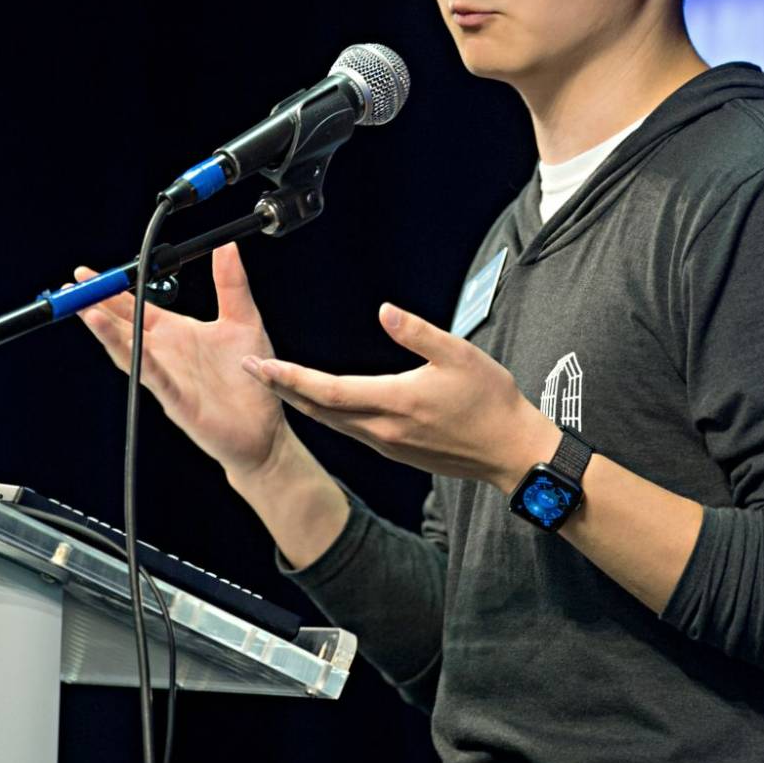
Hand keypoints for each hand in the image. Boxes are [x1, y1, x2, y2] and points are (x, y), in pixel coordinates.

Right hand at [72, 243, 293, 486]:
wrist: (264, 430)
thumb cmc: (250, 379)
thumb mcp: (244, 321)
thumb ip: (231, 284)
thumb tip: (227, 246)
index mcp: (176, 333)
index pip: (136, 307)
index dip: (113, 290)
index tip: (86, 273)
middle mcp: (165, 353)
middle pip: (123, 326)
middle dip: (96, 307)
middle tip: (71, 289)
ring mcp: (167, 377)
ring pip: (130, 350)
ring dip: (107, 332)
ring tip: (86, 311)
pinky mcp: (178, 401)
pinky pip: (153, 376)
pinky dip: (137, 360)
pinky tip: (123, 345)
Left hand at [242, 303, 562, 493]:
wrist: (511, 451)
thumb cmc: (491, 403)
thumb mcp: (460, 356)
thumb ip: (418, 332)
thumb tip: (384, 310)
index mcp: (395, 402)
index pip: (328, 390)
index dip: (290, 377)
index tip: (261, 364)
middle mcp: (383, 429)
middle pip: (319, 410)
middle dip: (283, 389)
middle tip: (252, 371)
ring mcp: (388, 444)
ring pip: (332, 423)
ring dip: (302, 402)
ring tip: (278, 383)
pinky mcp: (397, 451)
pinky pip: (350, 431)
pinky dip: (327, 414)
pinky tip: (322, 403)